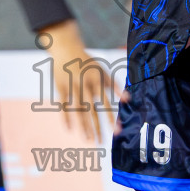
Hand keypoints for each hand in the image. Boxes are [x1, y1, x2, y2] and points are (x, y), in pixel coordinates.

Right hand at [39, 18, 112, 142]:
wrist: (66, 48)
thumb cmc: (88, 62)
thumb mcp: (103, 70)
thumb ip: (115, 85)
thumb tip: (128, 99)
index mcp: (97, 81)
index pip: (106, 103)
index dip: (111, 117)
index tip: (116, 131)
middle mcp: (85, 85)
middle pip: (91, 110)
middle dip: (97, 126)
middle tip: (100, 142)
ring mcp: (71, 87)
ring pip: (78, 110)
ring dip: (83, 126)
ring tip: (88, 140)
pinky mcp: (60, 88)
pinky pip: (63, 105)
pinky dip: (66, 117)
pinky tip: (70, 130)